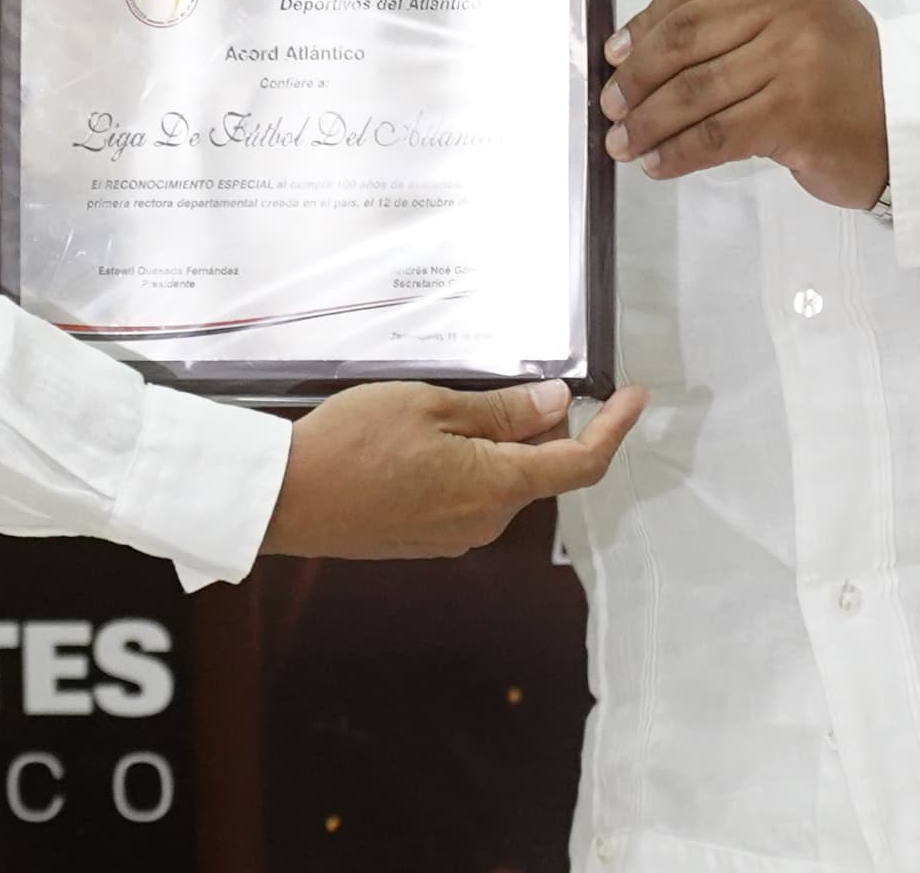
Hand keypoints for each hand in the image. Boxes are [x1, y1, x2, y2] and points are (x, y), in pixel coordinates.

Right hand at [258, 378, 648, 558]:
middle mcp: (483, 521)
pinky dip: (473, 464)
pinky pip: (469, 497)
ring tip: (465, 402)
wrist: (286, 498)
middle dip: (546, 428)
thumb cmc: (351, 444)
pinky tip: (436, 436)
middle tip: (530, 381)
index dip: (614, 430)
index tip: (633, 399)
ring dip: (504, 445)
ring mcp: (453, 535)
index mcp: (495, 487)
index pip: (580, 464)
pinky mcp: (426, 538)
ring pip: (503, 483)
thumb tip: (556, 407)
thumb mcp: (433, 405)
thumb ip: (502, 412)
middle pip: (540, 471)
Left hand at [600, 0, 887, 209]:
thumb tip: (634, 50)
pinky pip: (716, 135)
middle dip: (637, 76)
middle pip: (686, 36)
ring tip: (625, 143)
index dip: (646, 22)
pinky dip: (678, 152)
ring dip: (649, 122)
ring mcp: (797, 59)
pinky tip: (660, 163)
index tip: (616, 54)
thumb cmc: (844, 79)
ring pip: (695, 90)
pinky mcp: (795, 114)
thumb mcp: (797, 25)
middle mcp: (794, 7)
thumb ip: (732, 21)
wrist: (908, 128)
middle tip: (612, 106)